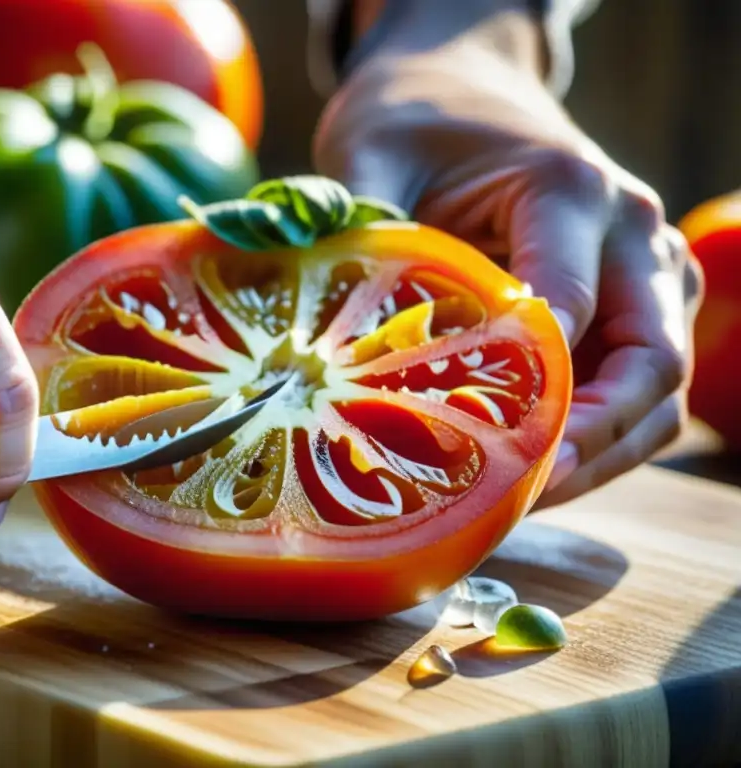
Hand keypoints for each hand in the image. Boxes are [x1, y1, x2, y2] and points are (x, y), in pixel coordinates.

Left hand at [313, 13, 702, 507]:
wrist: (457, 85)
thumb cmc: (412, 122)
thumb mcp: (371, 163)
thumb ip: (367, 244)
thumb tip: (342, 358)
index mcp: (570, 191)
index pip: (573, 312)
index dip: (537, 396)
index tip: (482, 454)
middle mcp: (631, 230)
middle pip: (651, 364)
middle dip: (592, 442)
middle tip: (520, 495)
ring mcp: (645, 266)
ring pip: (658, 387)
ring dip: (603, 452)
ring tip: (522, 499)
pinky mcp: (634, 294)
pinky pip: (636, 379)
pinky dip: (599, 432)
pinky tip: (532, 463)